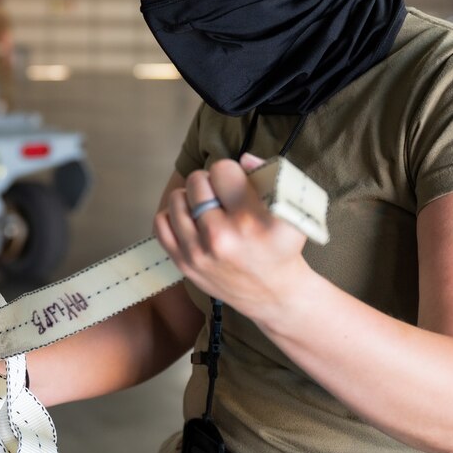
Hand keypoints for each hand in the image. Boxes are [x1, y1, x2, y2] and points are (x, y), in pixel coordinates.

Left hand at [153, 153, 310, 318]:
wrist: (273, 294)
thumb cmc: (281, 247)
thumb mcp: (291, 212)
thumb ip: (268, 177)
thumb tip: (242, 159)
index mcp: (253, 220)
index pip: (222, 170)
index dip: (229, 171)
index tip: (236, 183)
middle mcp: (224, 238)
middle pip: (197, 181)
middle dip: (209, 182)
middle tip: (221, 194)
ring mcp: (199, 253)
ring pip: (177, 198)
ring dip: (190, 196)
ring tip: (205, 205)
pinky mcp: (184, 264)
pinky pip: (161, 223)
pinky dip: (172, 215)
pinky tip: (190, 219)